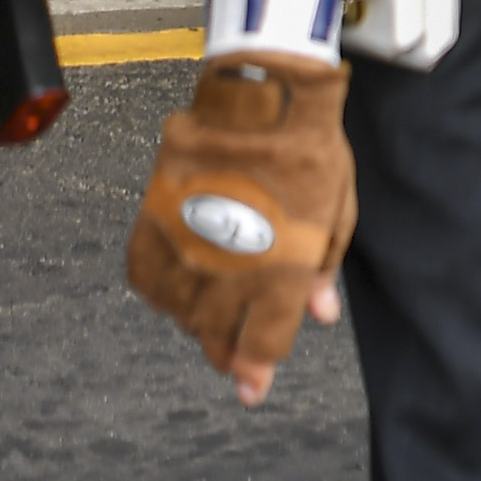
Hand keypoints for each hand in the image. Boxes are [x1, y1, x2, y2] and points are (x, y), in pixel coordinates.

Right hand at [127, 52, 355, 405]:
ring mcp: (187, 242)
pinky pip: (145, 276)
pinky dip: (159, 290)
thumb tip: (321, 311)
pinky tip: (177, 287)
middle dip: (228, 353)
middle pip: (217, 335)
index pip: (261, 342)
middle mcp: (227, 264)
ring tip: (211, 315)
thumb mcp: (336, 211)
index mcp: (279, 269)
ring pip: (180, 312)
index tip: (254, 386)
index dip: (257, 370)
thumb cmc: (308, 148)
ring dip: (196, 322)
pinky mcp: (155, 217)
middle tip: (235, 357)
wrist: (263, 94)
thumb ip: (323, 268)